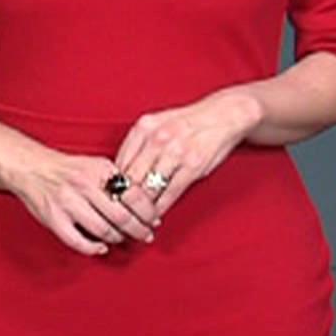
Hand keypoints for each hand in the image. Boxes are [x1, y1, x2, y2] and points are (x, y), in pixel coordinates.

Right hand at [0, 145, 155, 256]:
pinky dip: (92, 248)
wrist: (32, 167)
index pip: (134, 194)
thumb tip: (145, 202)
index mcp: (100, 170)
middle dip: (139, 229)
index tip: (155, 219)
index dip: (148, 211)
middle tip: (146, 235)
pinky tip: (101, 248)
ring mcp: (68, 203)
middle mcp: (85, 185)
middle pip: (122, 216)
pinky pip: (77, 241)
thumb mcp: (98, 165)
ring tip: (124, 239)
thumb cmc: (70, 169)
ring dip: (118, 238)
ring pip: (103, 229)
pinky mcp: (54, 219)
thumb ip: (119, 180)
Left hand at [111, 89, 263, 225]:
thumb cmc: (188, 123)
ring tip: (137, 221)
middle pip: (130, 180)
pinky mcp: (193, 166)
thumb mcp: (158, 125)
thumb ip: (139, 146)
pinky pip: (169, 194)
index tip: (111, 202)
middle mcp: (157, 139)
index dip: (112, 188)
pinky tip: (156, 215)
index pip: (118, 164)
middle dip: (123, 203)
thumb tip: (118, 176)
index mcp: (144, 127)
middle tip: (120, 217)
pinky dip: (160, 209)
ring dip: (141, 210)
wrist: (224, 115)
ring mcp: (175, 152)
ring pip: (148, 190)